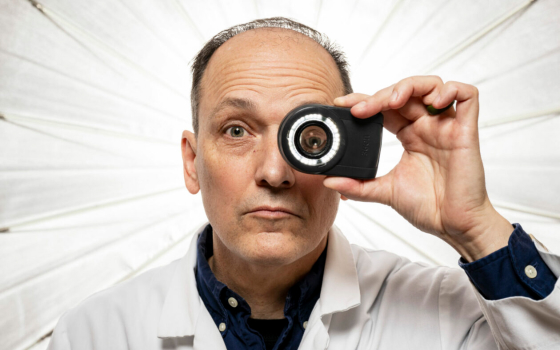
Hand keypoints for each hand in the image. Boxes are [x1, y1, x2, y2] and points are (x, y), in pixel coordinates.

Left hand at [324, 76, 511, 261]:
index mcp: (410, 136)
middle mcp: (427, 127)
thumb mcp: (385, 192)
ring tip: (393, 101)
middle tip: (360, 109)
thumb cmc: (429, 207)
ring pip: (433, 86)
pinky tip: (434, 102)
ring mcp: (447, 127)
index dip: (366, 100)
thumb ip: (358, 186)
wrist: (453, 226)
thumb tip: (329, 181)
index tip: (343, 103)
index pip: (386, 107)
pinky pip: (467, 96)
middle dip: (380, 95)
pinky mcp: (467, 131)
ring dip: (410, 86)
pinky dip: (450, 90)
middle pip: (405, 92)